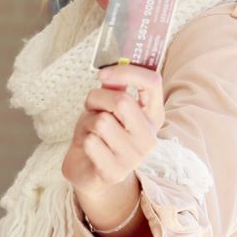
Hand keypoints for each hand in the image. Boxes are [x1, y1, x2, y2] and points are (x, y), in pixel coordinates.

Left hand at [63, 64, 164, 199]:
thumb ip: (114, 88)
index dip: (126, 72)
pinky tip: (88, 149)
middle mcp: (149, 137)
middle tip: (91, 107)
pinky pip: (91, 142)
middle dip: (97, 98)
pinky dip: (83, 140)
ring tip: (91, 131)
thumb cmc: (99, 133)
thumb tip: (117, 64)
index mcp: (153, 116)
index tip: (102, 74)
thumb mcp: (106, 106)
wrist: (90, 171)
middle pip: (122, 101)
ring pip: (102, 122)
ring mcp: (134, 158)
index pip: (152, 82)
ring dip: (87, 122)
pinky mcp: (114, 172)